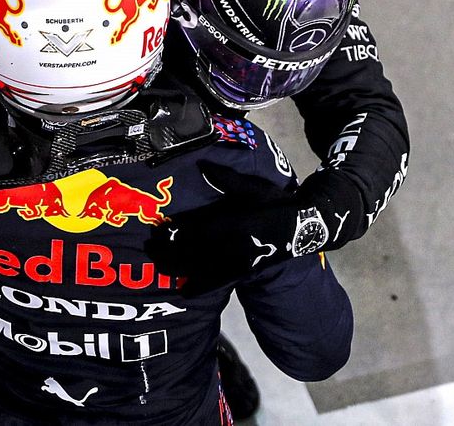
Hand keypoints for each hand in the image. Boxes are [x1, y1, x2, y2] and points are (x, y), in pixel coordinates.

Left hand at [145, 161, 362, 295]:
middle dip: (169, 251)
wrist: (304, 227)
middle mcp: (232, 245)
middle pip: (193, 252)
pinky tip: (184, 290)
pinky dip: (200, 287)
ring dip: (178, 268)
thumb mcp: (253, 186)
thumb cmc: (275, 202)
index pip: (196, 229)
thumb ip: (225, 178)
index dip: (175, 232)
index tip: (157, 230)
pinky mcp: (244, 272)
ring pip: (201, 269)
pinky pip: (219, 283)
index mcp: (232, 221)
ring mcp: (238, 262)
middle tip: (149, 249)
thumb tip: (201, 164)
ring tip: (159, 266)